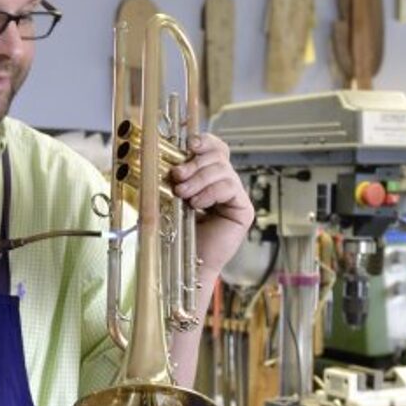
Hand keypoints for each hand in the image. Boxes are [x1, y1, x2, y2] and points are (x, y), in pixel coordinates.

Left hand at [171, 133, 254, 274]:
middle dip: (195, 163)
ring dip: (199, 179)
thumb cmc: (174, 234)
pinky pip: (230, 188)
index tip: (189, 143)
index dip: (205, 141)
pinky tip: (197, 204)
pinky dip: (211, 192)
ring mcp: (235, 196)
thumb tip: (162, 153)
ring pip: (223, 171)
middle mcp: (224, 184)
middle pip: (219, 157)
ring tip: (182, 193)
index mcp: (208, 177)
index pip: (215, 149)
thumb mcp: (168, 197)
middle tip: (176, 176)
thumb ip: (172, 177)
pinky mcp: (243, 210)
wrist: (184, 264)